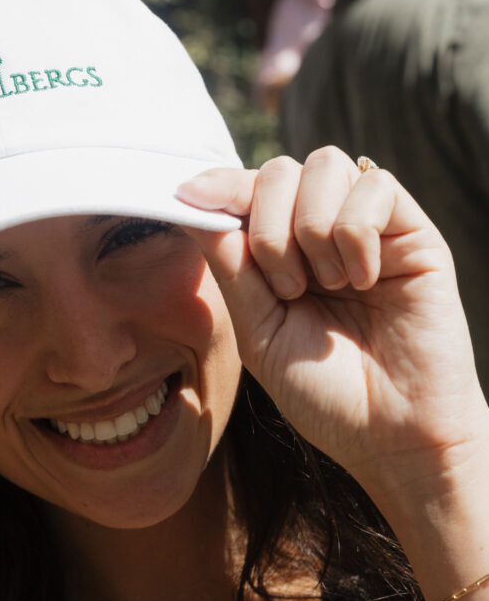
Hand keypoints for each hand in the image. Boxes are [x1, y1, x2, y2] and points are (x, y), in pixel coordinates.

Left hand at [178, 147, 488, 502]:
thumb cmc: (326, 395)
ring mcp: (368, 228)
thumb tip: (192, 204)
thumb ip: (232, 270)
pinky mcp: (413, 231)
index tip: (187, 195)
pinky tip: (366, 281)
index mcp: (282, 257)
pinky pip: (374, 185)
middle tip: (289, 289)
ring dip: (312, 229)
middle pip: (279, 170)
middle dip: (268, 226)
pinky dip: (357, 233)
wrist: (392, 436)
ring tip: (331, 287)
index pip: (246, 193)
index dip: (218, 187)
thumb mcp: (260, 335)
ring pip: (324, 165)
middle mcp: (323, 234)